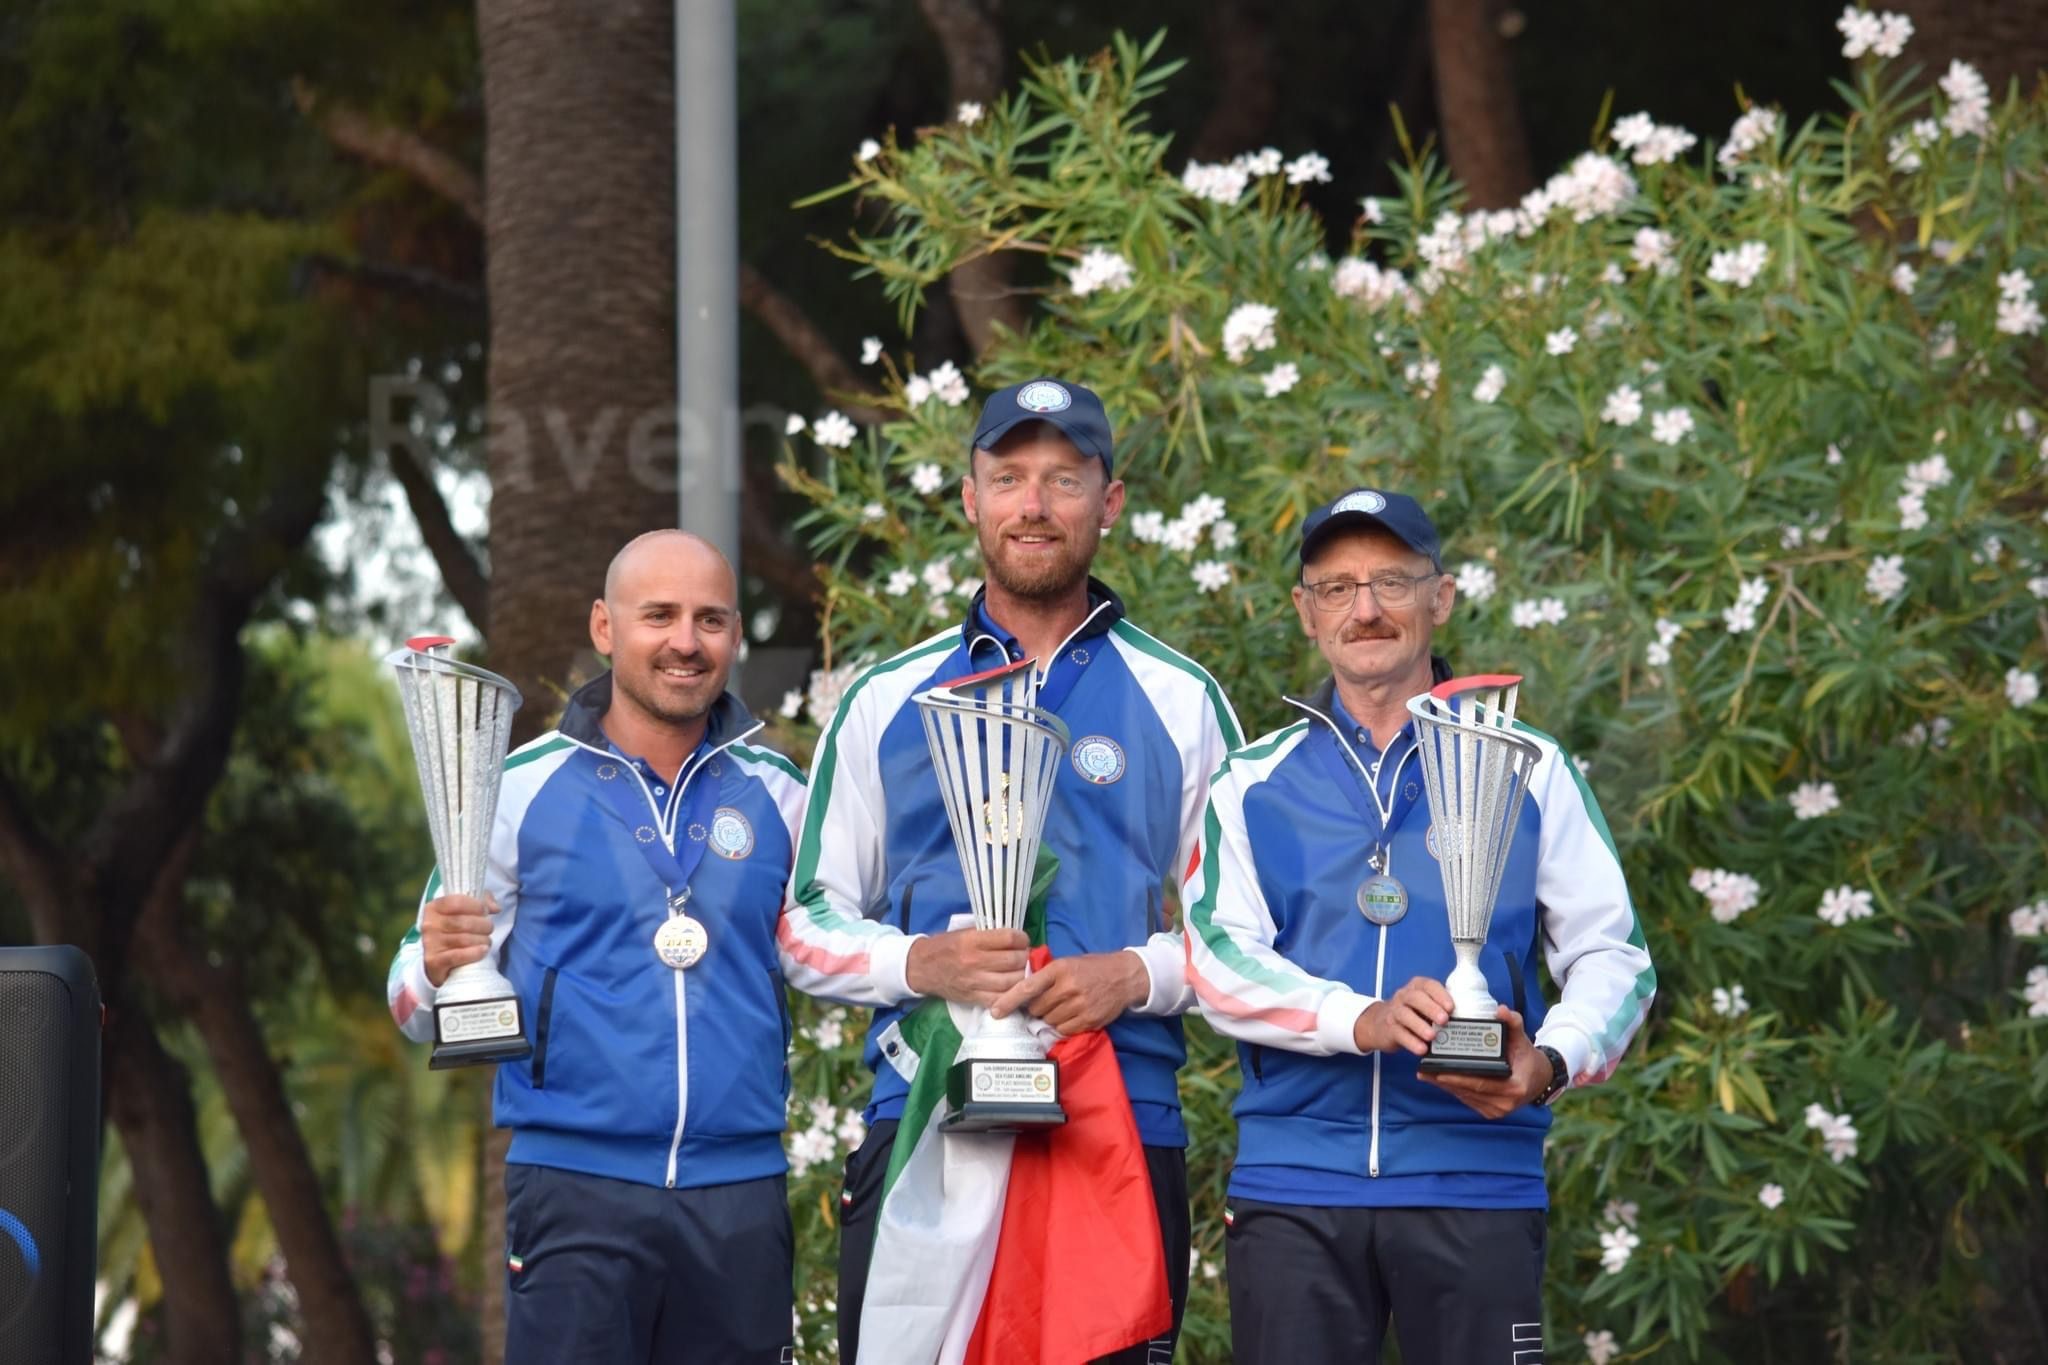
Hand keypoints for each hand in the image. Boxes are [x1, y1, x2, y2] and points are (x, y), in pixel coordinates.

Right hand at [420, 893, 500, 987]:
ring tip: (486, 941)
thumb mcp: (463, 910)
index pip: (457, 902)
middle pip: (462, 922)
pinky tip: (483, 950)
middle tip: (489, 929)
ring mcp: (430, 944)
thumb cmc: (453, 930)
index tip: (485, 911)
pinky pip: (458, 956)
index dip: (476, 906)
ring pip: (463, 940)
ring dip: (482, 940)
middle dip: (483, 925)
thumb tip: (495, 908)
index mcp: (434, 908)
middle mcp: (429, 924)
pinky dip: (475, 953)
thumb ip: (482, 901)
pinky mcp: (434, 962)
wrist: (436, 960)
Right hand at [905, 927, 1029, 1005]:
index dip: (1022, 938)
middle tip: (1024, 955)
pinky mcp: (973, 998)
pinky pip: (1000, 999)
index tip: (1022, 940)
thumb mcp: (964, 932)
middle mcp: (974, 961)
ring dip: (1022, 976)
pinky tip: (1013, 988)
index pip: (1009, 938)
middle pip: (1014, 960)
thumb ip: (989, 934)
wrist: (921, 967)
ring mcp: (974, 982)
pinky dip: (1011, 995)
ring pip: (1012, 982)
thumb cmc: (944, 946)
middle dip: (1024, 957)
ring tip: (1020, 971)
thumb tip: (1016, 937)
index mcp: (972, 940)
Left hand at [989, 952, 1147, 1035]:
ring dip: (1050, 1016)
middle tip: (1047, 1001)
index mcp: (1059, 969)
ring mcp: (1079, 1005)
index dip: (1008, 1001)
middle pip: (1036, 1008)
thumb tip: (1022, 993)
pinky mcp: (1088, 1019)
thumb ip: (1046, 976)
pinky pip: (1064, 1029)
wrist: (1124, 976)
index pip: (1027, 987)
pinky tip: (1072, 1014)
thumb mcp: (1067, 963)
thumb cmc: (1091, 968)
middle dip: (1036, 1008)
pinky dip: (1063, 1025)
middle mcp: (1067, 987)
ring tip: (1063, 1006)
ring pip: (1049, 1020)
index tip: (995, 1012)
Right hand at [1353, 976, 1453, 1055]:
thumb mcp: (1424, 1005)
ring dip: (1420, 1026)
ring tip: (1432, 1036)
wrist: (1380, 1024)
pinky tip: (1421, 1049)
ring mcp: (1394, 1012)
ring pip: (1404, 1015)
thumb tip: (1468, 1017)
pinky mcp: (1388, 1029)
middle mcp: (1403, 996)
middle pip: (1415, 998)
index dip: (1440, 995)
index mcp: (1416, 987)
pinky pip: (1399, 1033)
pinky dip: (1411, 1042)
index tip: (1451, 1007)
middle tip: (1444, 1020)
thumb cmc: (1412, 1013)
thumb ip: (1441, 1007)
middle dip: (1431, 1008)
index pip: (1428, 985)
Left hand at [1418, 1006, 1551, 1118]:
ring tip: (1425, 1074)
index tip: (1439, 1071)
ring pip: (1466, 1097)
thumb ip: (1512, 1023)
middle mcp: (1505, 1103)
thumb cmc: (1528, 1057)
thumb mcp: (1522, 1039)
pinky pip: (1468, 1100)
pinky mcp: (1490, 1112)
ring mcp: (1497, 1111)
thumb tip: (1501, 1010)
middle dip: (1444, 1081)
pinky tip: (1439, 1080)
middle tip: (1423, 1070)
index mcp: (1514, 1087)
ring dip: (1446, 1086)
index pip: (1481, 1083)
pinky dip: (1454, 1090)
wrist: (1539, 1079)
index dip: (1459, 1078)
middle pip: (1469, 1091)